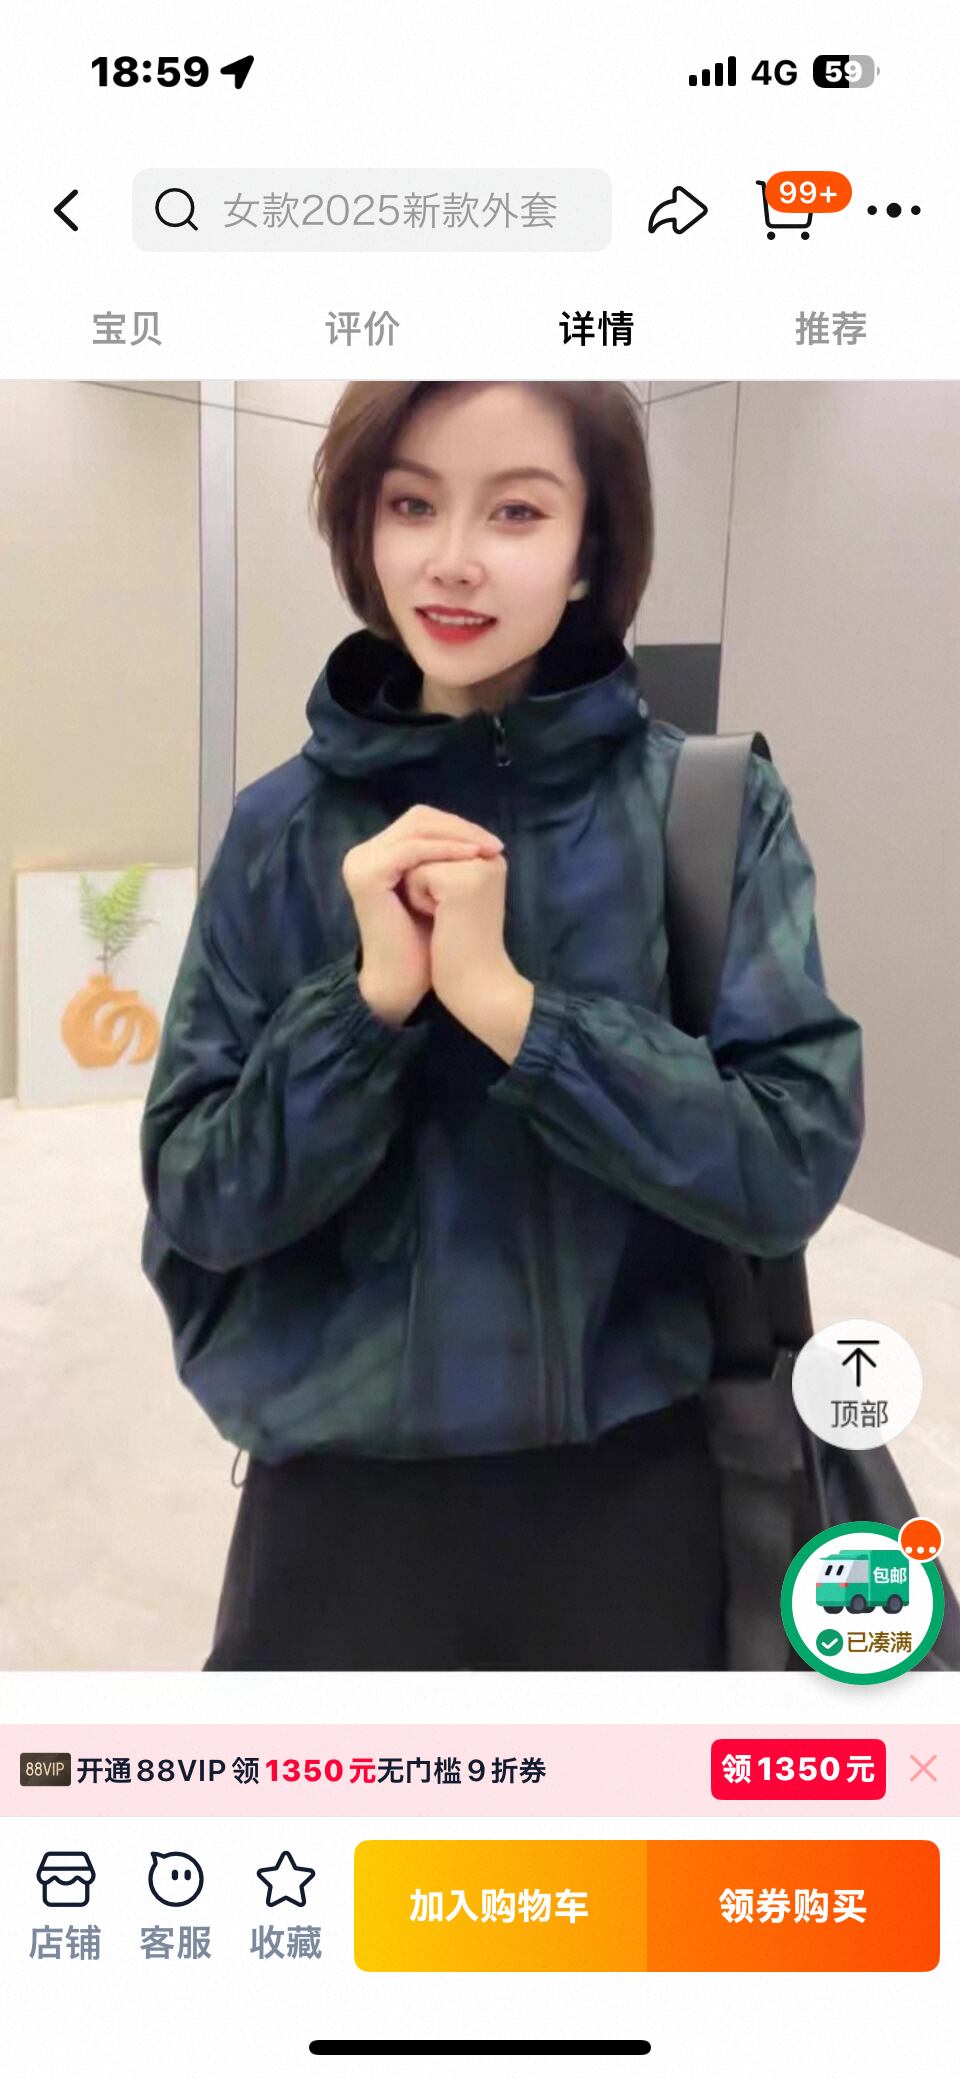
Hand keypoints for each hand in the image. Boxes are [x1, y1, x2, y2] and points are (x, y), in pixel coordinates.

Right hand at [342, 806, 503, 1026]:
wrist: (407, 975)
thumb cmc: (428, 937)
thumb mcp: (439, 887)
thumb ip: (444, 857)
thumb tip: (475, 831)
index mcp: (377, 854)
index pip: (420, 822)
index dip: (457, 826)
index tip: (494, 841)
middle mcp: (363, 854)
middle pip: (418, 819)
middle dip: (459, 828)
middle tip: (495, 843)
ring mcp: (361, 863)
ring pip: (416, 830)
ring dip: (456, 836)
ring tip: (487, 849)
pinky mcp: (367, 875)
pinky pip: (412, 850)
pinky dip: (444, 850)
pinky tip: (471, 856)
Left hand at [403, 853, 534, 1060]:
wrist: (473, 984)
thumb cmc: (458, 946)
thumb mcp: (451, 894)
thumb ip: (440, 863)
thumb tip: (411, 842)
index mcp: (489, 857)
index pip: (438, 837)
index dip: (426, 873)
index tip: (446, 907)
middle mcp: (489, 855)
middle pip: (427, 842)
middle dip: (422, 878)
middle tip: (445, 913)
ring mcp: (477, 865)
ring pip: (419, 856)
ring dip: (419, 888)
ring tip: (445, 916)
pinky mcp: (461, 880)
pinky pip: (416, 874)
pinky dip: (418, 899)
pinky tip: (441, 921)